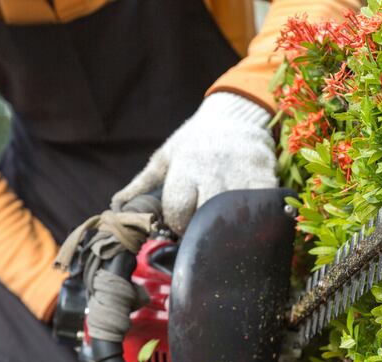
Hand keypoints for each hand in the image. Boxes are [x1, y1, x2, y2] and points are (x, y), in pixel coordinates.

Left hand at [111, 92, 277, 234]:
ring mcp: (241, 175)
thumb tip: (116, 205)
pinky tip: (247, 216)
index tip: (181, 224)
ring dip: (226, 227)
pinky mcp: (265, 177)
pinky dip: (254, 218)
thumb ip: (143, 182)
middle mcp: (212, 171)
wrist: (237, 113)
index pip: (176, 210)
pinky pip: (259, 209)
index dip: (176, 223)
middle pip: (203, 217)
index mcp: (185, 167)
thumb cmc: (197, 138)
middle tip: (201, 229)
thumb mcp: (167, 155)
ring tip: (222, 226)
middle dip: (200, 228)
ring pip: (231, 218)